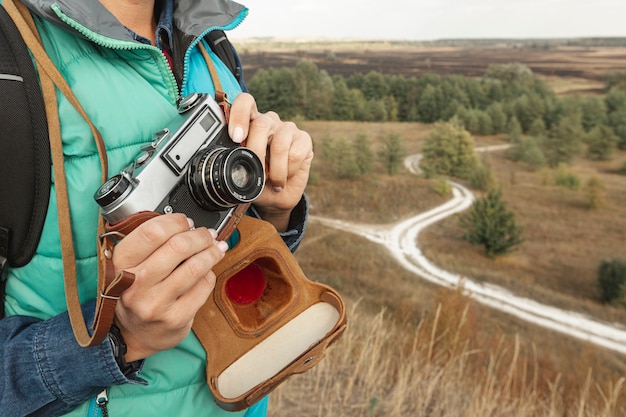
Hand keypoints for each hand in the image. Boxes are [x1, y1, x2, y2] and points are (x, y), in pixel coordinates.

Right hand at [111, 213, 227, 361]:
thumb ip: (151, 243)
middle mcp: (135, 284)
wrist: (134, 335)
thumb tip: (186, 224)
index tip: (186, 222)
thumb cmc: (135, 293)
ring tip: (216, 248)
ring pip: (196, 266)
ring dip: (212, 252)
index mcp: (120, 264)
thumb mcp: (130, 265)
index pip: (152, 232)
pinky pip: (204, 286)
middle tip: (207, 235)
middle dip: (200, 236)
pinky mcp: (176, 318)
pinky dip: (210, 274)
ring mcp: (156, 304)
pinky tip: (207, 272)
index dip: (175, 222)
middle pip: (178, 247)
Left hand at [228, 93, 313, 231]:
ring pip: (279, 143)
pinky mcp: (304, 139)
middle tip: (256, 172)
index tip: (236, 137)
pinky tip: (286, 176)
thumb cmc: (257, 180)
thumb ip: (233, 161)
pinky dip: (289, 171)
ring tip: (273, 182)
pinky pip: (295, 153)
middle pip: (261, 124)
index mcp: (249, 123)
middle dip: (256, 153)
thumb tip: (227, 162)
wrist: (277, 196)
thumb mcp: (241, 172)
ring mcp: (287, 129)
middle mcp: (268, 121)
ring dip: (275, 170)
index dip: (239, 115)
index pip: (245, 103)